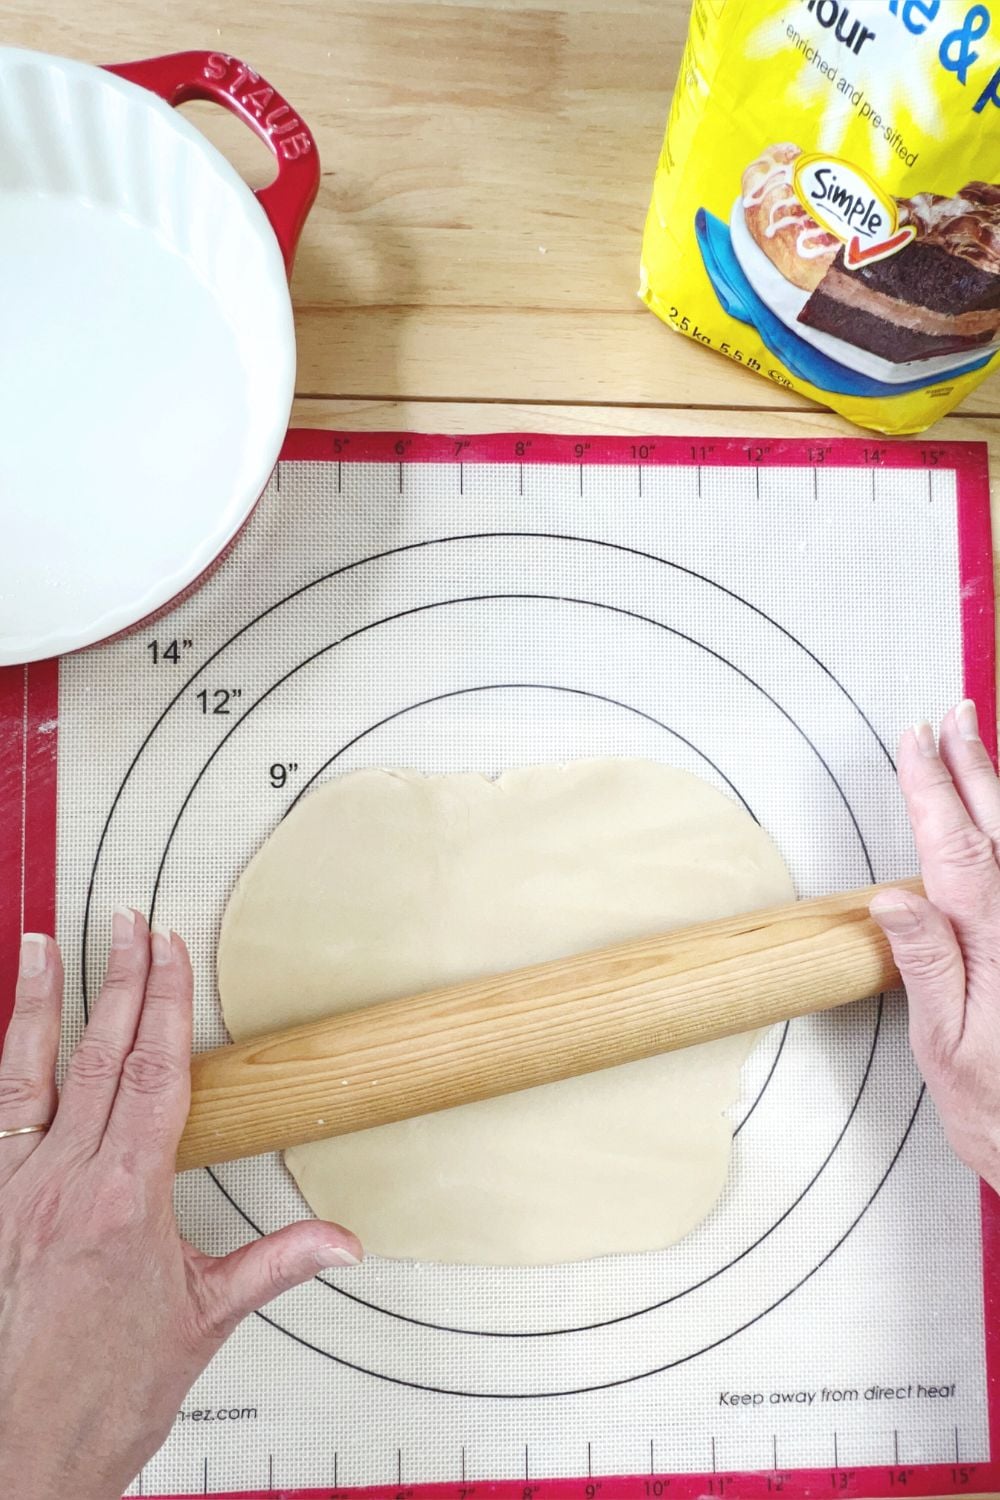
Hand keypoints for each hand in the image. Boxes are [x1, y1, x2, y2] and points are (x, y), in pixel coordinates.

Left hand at [0, 914, 361, 1499]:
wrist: (16, 1457)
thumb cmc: (99, 1399)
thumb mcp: (200, 1327)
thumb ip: (274, 1265)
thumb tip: (341, 1241)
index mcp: (122, 1200)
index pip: (152, 1074)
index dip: (164, 1003)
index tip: (169, 948)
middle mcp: (59, 1184)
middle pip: (96, 1056)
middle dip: (117, 979)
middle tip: (125, 919)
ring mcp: (11, 1193)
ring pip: (26, 1077)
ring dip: (38, 1005)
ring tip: (43, 946)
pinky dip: (5, 1069)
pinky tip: (10, 1037)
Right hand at [871, 700, 999, 1193]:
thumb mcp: (946, 1050)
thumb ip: (929, 967)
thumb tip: (897, 900)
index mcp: (996, 945)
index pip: (957, 847)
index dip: (933, 788)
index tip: (916, 742)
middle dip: (973, 764)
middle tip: (953, 717)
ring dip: (998, 787)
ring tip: (977, 742)